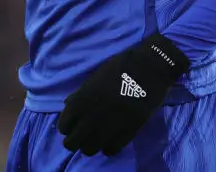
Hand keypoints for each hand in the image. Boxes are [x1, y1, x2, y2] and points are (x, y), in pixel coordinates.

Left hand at [58, 33, 189, 156]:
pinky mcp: (128, 132)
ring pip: (90, 149)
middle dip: (74, 141)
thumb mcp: (96, 76)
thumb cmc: (122, 66)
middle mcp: (92, 116)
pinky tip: (110, 140)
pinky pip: (110, 150)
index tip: (71, 125)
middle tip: (81, 136)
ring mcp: (110, 126)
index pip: (63, 125)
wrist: (151, 67)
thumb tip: (68, 106)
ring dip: (90, 145)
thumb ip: (81, 94)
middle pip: (73, 143)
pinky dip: (107, 148)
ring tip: (95, 139)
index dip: (66, 126)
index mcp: (83, 99)